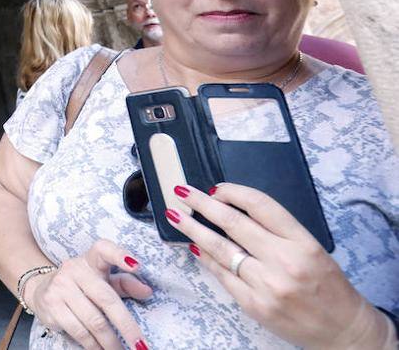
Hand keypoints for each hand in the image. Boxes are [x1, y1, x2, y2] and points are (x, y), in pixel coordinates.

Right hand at [28, 240, 151, 349]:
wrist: (40, 290)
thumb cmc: (80, 286)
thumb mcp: (101, 280)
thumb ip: (124, 283)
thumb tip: (147, 291)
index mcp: (90, 260)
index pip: (103, 250)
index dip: (119, 255)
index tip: (137, 265)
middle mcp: (73, 270)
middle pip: (106, 299)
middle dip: (126, 326)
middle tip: (140, 346)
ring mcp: (60, 288)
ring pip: (93, 321)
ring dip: (110, 342)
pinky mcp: (51, 306)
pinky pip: (78, 331)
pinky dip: (93, 345)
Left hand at [164, 182, 391, 348]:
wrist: (344, 331)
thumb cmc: (328, 287)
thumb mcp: (313, 249)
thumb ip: (277, 231)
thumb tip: (233, 210)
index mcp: (303, 243)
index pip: (260, 205)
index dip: (232, 192)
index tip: (215, 188)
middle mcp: (284, 261)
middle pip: (233, 223)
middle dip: (202, 204)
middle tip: (181, 191)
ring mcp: (267, 285)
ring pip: (220, 249)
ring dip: (193, 229)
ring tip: (175, 215)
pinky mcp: (254, 305)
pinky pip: (222, 275)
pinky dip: (205, 258)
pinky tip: (194, 246)